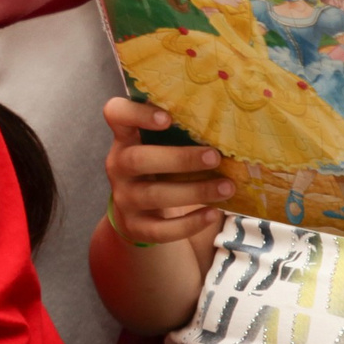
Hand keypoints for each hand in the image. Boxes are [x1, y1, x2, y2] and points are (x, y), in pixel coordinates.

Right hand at [102, 97, 228, 247]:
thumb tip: (228, 125)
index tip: (167, 118)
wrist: (141, 214)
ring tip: (227, 187)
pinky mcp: (135, 227)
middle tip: (215, 156)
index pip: (116, 114)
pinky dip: (189, 223)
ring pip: (154, 195)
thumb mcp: (160, 148)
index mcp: (125, 138)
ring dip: (195, 191)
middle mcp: (118, 166)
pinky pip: (161, 229)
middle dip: (179, 159)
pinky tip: (212, 214)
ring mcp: (124, 198)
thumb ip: (179, 134)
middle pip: (138, 159)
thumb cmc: (161, 169)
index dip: (137, 114)